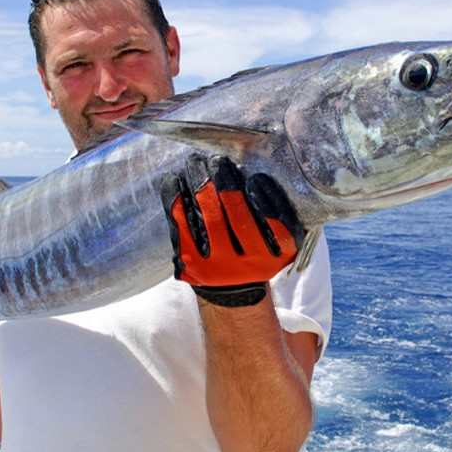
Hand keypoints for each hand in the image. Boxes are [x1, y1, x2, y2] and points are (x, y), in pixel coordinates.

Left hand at [160, 154, 303, 307]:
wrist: (230, 290)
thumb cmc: (253, 251)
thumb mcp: (274, 241)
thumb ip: (272, 214)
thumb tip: (251, 169)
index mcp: (278, 257)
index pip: (277, 224)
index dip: (267, 198)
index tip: (256, 177)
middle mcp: (252, 266)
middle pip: (240, 218)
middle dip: (227, 184)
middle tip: (218, 161)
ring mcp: (221, 268)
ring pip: (211, 220)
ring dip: (201, 185)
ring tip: (196, 163)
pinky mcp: (193, 267)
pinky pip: (183, 228)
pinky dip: (177, 201)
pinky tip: (174, 181)